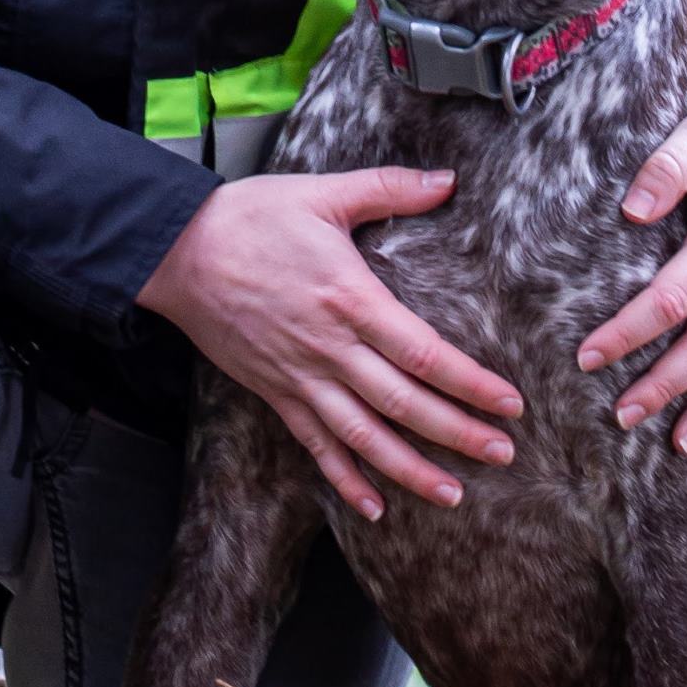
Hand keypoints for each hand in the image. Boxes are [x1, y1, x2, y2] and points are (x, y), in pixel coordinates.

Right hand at [139, 169, 523, 521]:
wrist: (177, 250)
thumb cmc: (250, 217)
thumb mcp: (324, 194)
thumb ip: (389, 188)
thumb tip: (446, 179)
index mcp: (350, 299)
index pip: (423, 354)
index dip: (470, 383)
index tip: (509, 404)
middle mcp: (329, 348)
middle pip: (404, 403)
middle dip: (457, 433)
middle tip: (503, 454)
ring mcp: (300, 376)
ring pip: (364, 436)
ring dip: (410, 469)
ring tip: (454, 494)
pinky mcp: (275, 392)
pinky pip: (315, 445)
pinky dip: (345, 479)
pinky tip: (374, 506)